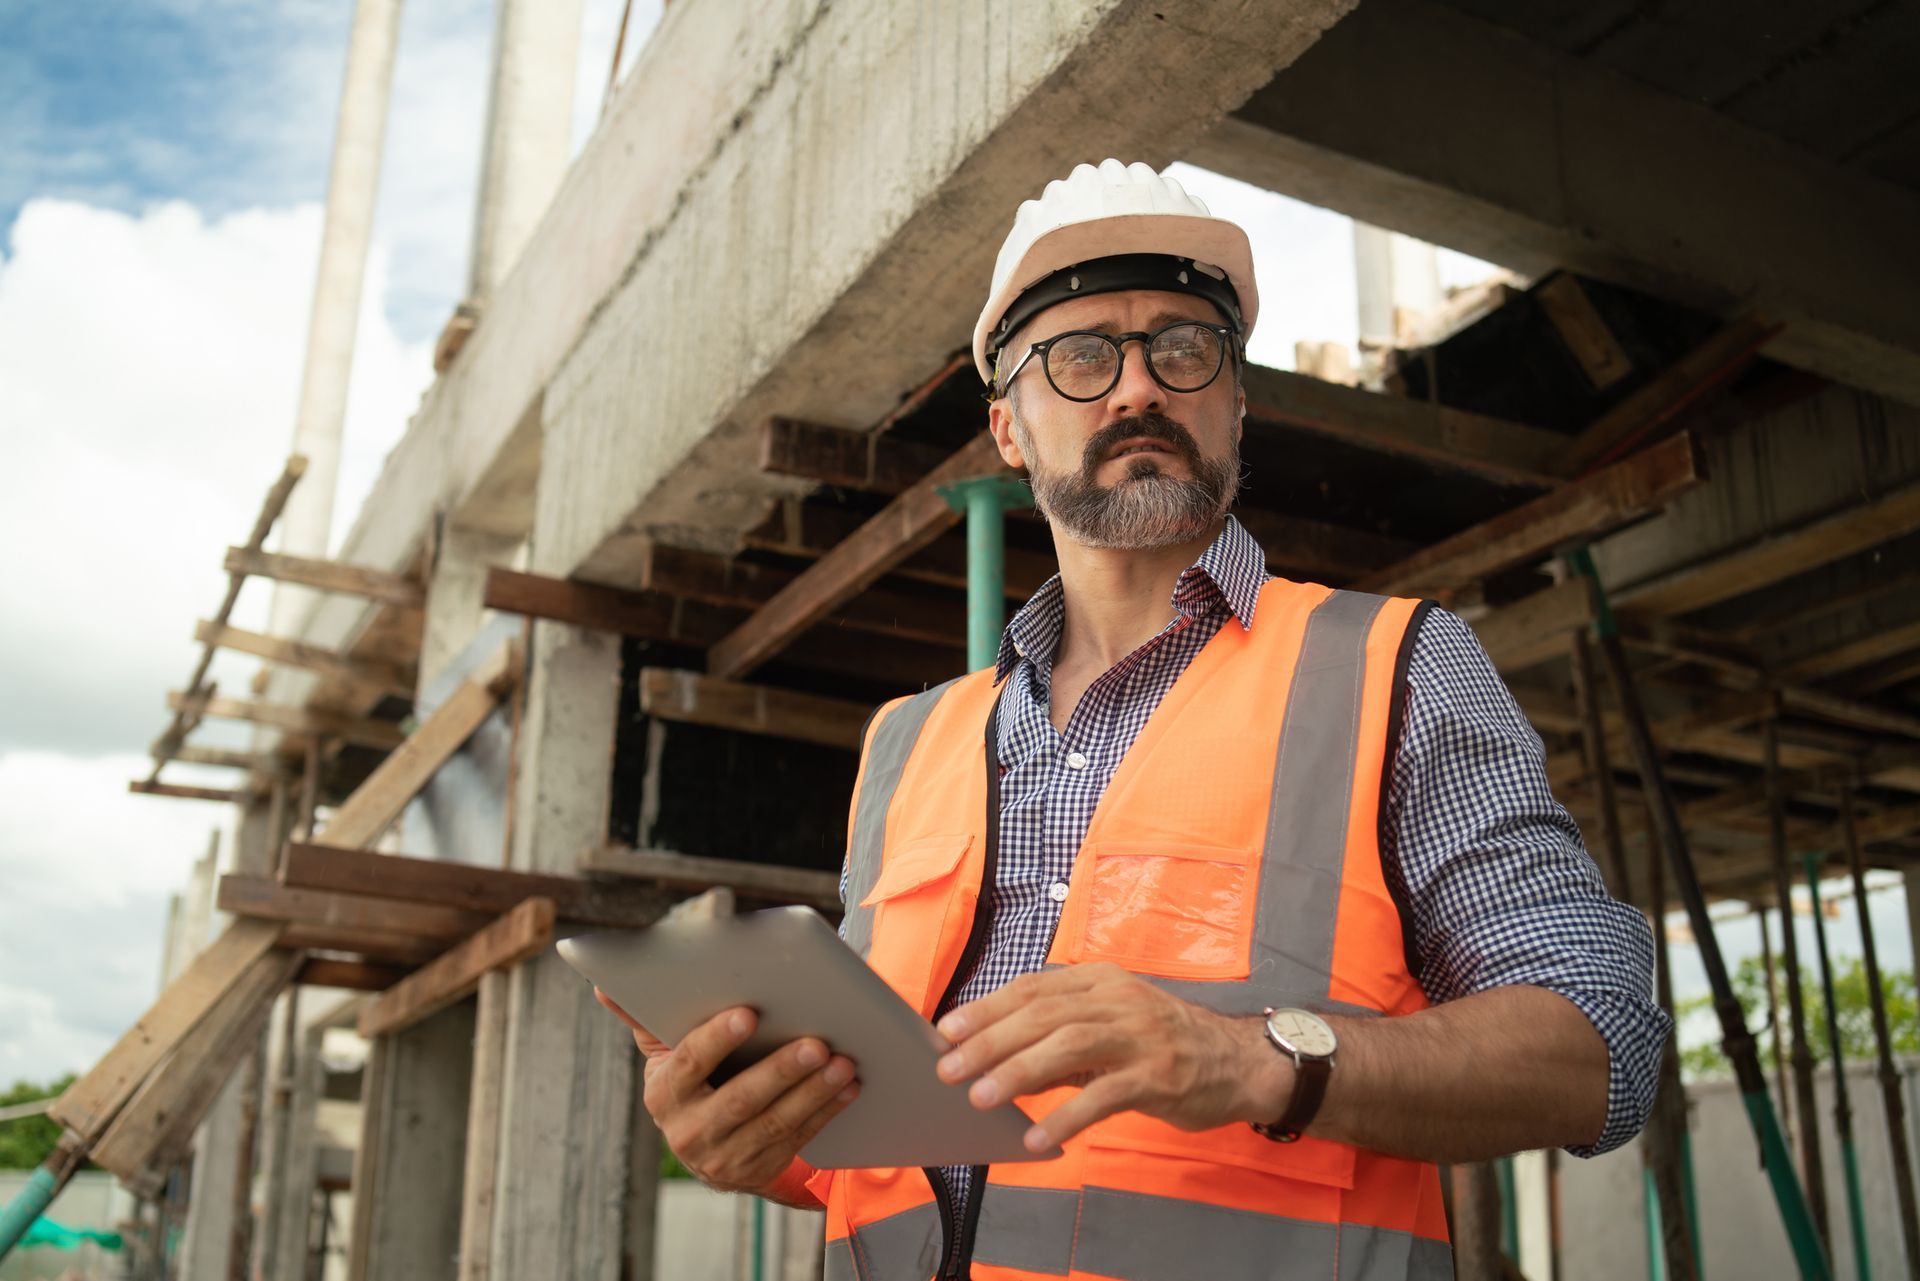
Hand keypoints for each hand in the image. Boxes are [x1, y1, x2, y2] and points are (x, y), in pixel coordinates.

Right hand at [594, 988, 859, 1192]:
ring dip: (813, 1093)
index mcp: (664, 1095)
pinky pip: (797, 1141)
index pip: (688, 1064)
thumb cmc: (690, 1078)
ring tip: (844, 1061)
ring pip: (775, 1124)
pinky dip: (827, 1112)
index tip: (748, 1012)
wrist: (705, 1146)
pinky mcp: (759, 1171)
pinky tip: (849, 1086)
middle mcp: (689, 1133)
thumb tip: (601, 983)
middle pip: (740, 1101)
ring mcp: (726, 1158)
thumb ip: (643, 1016)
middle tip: (818, 1041)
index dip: (716, 1039)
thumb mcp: (664, 1050)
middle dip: (781, 1071)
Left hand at [932, 963, 1290, 1152]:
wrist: (1238, 1062)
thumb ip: (1060, 1036)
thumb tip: (995, 1055)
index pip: (1032, 988)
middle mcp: (1117, 999)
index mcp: (1100, 981)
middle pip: (1042, 1014)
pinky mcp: (1157, 1076)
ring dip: (1018, 1072)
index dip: (987, 1008)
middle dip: (990, 1041)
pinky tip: (1037, 1137)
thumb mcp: (1111, 1024)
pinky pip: (1103, 1095)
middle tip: (949, 1069)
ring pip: (1068, 1045)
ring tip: (981, 1098)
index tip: (947, 1030)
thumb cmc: (1162, 1043)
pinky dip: (1065, 1116)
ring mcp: (1139, 1035)